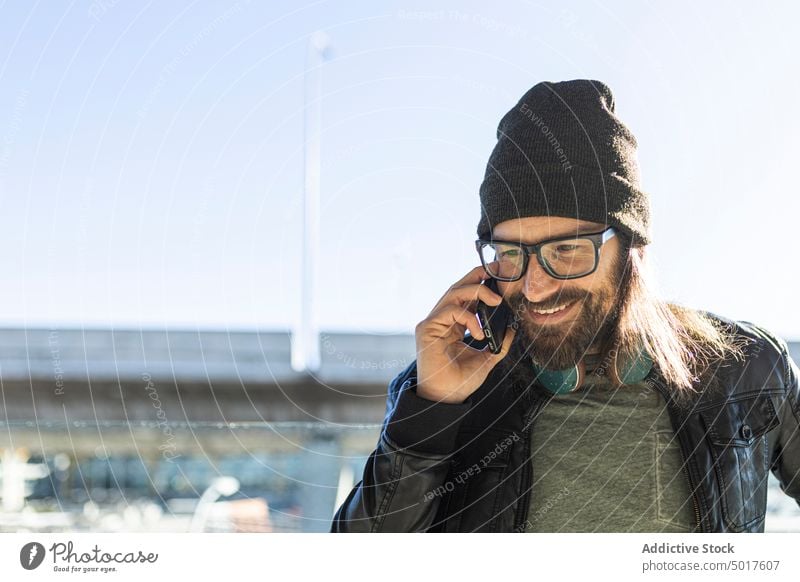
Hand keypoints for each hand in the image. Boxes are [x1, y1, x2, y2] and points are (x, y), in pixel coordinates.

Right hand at [414, 265, 515, 403]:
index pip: (467, 295)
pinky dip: (468, 317)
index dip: (481, 282)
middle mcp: (442, 319)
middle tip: (499, 270)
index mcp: (454, 324)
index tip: (500, 274)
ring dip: (477, 292)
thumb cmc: (461, 381)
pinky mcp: (427, 328)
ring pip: (454, 293)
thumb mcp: (487, 358)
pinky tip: (479, 332)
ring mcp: (433, 322)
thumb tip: (513, 328)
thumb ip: (499, 343)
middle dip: (478, 275)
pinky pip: (450, 310)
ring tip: (496, 302)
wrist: (447, 398)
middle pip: (458, 287)